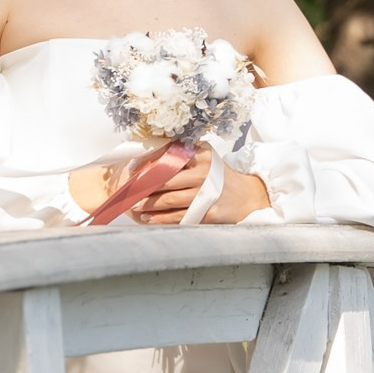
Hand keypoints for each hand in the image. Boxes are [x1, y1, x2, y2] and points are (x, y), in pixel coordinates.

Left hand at [133, 154, 267, 226]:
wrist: (246, 195)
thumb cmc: (217, 174)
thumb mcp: (203, 156)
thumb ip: (179, 154)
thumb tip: (143, 162)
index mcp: (200, 153)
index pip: (167, 155)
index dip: (146, 162)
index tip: (130, 169)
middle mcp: (204, 171)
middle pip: (165, 179)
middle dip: (142, 186)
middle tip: (127, 191)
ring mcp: (206, 192)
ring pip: (169, 200)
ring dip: (148, 204)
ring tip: (134, 205)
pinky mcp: (208, 211)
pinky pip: (178, 216)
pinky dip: (160, 219)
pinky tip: (148, 218)